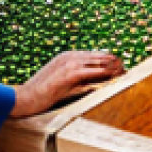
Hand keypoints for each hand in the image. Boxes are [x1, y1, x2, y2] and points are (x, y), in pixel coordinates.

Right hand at [9, 50, 123, 118]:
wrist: (25, 97)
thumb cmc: (41, 93)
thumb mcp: (61, 83)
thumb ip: (77, 81)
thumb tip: (96, 84)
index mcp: (66, 56)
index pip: (92, 55)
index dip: (107, 59)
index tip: (118, 66)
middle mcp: (68, 57)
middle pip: (98, 55)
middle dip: (113, 61)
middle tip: (125, 67)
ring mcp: (69, 63)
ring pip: (98, 61)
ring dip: (113, 66)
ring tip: (125, 70)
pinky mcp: (69, 74)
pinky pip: (93, 72)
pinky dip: (106, 73)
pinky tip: (116, 76)